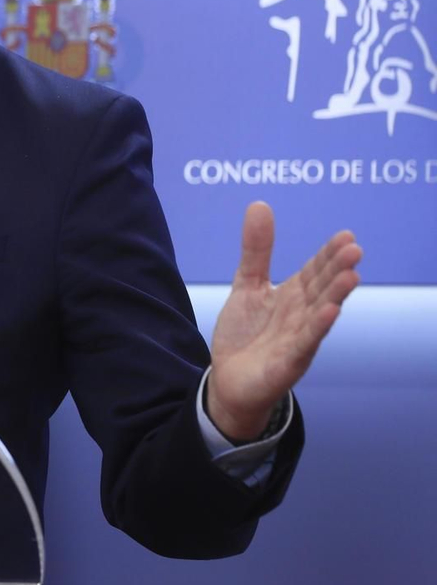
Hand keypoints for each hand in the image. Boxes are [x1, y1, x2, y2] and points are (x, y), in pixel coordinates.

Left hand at [207, 201, 360, 440]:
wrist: (229, 379)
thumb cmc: (246, 333)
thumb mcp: (248, 285)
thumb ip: (257, 250)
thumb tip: (260, 204)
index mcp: (293, 297)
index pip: (315, 271)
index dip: (328, 255)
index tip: (346, 236)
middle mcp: (301, 315)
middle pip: (321, 289)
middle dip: (337, 270)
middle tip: (354, 249)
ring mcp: (298, 339)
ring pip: (319, 314)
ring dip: (335, 295)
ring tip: (351, 276)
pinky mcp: (288, 361)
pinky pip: (304, 342)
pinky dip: (316, 327)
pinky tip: (329, 312)